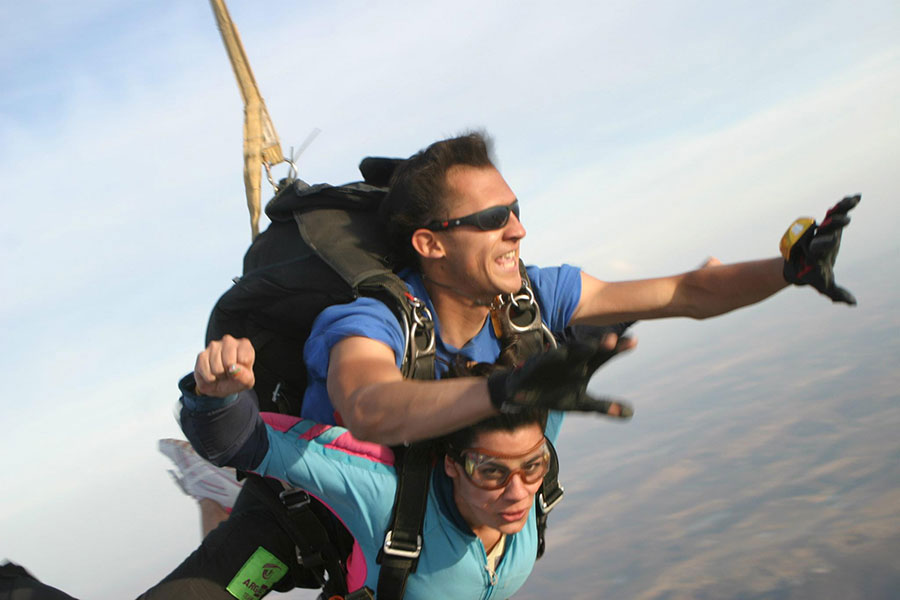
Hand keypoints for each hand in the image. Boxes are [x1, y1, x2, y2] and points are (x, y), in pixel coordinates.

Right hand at [194, 335, 255, 396]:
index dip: (242, 371)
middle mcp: (228, 341)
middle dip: (229, 374)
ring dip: (219, 377)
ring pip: (217, 369)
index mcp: (244, 344)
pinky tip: (212, 374)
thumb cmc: (237, 379)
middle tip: (229, 373)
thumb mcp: (247, 381)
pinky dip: (210, 379)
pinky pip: (207, 373)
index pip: (245, 360)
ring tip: (221, 373)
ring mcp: (213, 346)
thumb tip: (233, 369)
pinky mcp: (202, 355)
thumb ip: (244, 376)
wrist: (220, 385)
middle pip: (229, 363)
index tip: (241, 370)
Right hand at [487, 334, 634, 417]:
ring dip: (579, 349)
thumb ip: (604, 406)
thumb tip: (631, 413)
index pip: (604, 355)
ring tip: (592, 346)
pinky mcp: (537, 365)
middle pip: (590, 350)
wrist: (523, 395)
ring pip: (569, 352)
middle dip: (601, 345)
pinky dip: (550, 358)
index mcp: (584, 367)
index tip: (634, 341)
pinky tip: (557, 355)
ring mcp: (555, 362)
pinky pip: (544, 361)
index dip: (617, 348)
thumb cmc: (555, 394)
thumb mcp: (581, 403)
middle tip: (614, 340)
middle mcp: (572, 361)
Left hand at [781, 195, 859, 304]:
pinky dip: (844, 205)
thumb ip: (837, 294)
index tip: (833, 241)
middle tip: (845, 220)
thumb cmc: (812, 275)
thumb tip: (854, 303)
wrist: (799, 263)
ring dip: (841, 209)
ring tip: (853, 200)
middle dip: (834, 224)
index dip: (824, 243)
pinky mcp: (829, 224)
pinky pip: (836, 212)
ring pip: (831, 217)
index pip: (818, 247)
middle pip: (825, 229)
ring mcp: (822, 230)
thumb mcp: (824, 286)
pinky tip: (856, 197)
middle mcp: (817, 239)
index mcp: (815, 254)